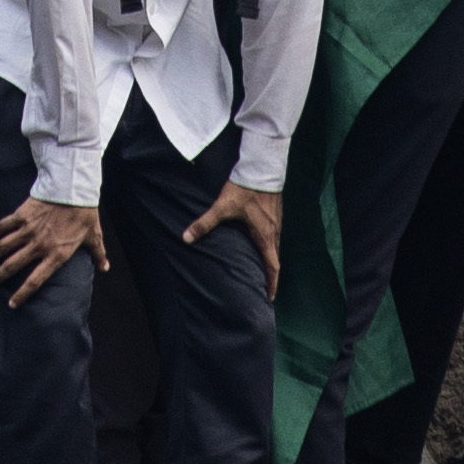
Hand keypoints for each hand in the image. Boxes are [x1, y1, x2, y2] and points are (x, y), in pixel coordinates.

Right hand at [0, 198, 104, 303]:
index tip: (12, 304)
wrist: (74, 190)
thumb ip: (98, 254)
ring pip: (5, 246)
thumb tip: (105, 268)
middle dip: (0, 276)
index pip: (35, 281)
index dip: (21, 294)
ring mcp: (29, 230)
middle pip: (13, 266)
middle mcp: (39, 246)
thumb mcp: (93, 237)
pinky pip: (5, 225)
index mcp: (56, 255)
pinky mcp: (23, 215)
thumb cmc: (85, 215)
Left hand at [183, 175, 283, 293]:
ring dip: (269, 260)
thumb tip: (187, 237)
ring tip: (260, 270)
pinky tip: (259, 244)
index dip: (271, 284)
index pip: (272, 266)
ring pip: (275, 247)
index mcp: (265, 235)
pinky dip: (269, 247)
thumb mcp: (223, 206)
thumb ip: (205, 222)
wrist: (263, 165)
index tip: (269, 297)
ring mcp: (277, 222)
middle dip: (270, 275)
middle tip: (262, 288)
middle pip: (275, 259)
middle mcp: (274, 232)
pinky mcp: (275, 213)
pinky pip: (274, 236)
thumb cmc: (245, 188)